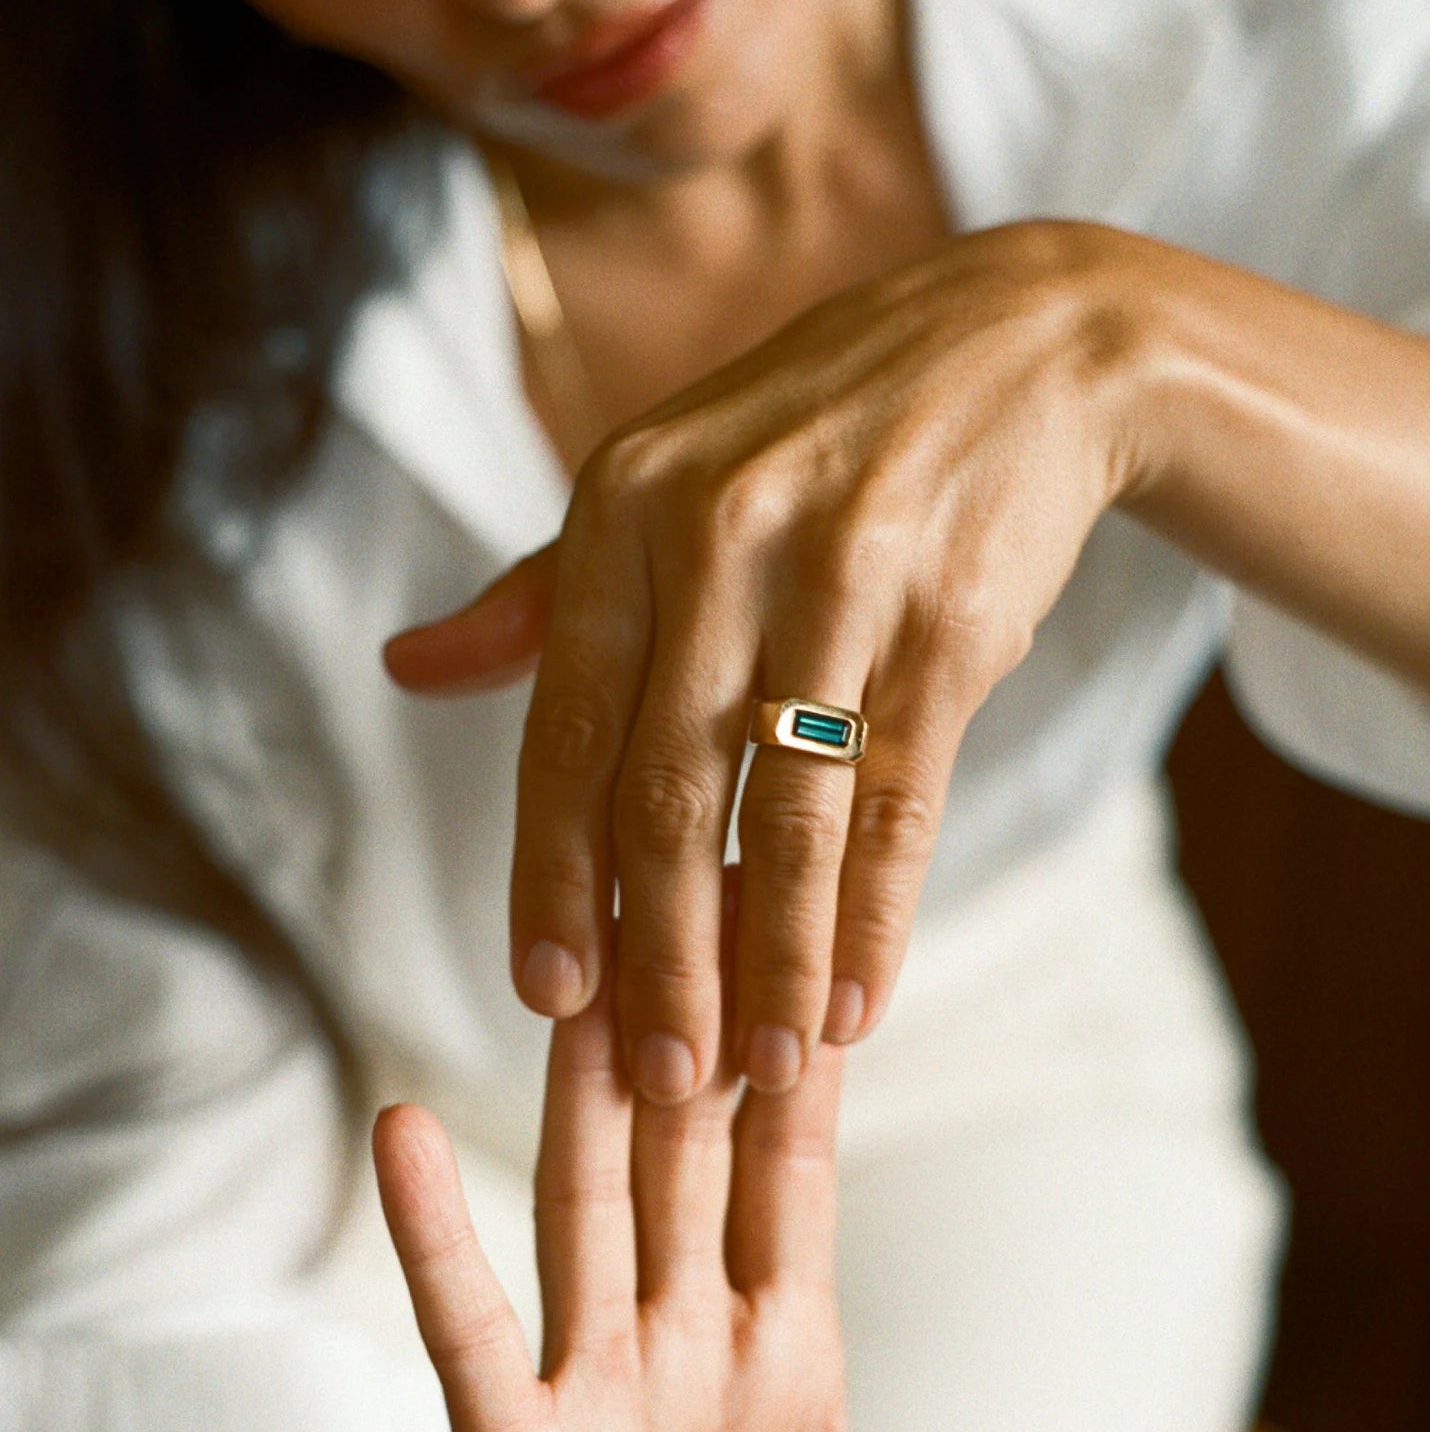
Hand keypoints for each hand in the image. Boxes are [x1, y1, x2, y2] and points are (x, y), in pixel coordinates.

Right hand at [372, 874, 985, 1431]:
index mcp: (774, 1356)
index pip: (790, 1174)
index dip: (797, 1063)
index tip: (801, 952)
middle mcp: (682, 1345)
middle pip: (686, 1152)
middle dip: (682, 1028)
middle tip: (673, 902)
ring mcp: (595, 1388)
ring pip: (585, 1203)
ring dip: (573, 1088)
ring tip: (563, 969)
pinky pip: (468, 1330)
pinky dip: (433, 1233)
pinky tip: (401, 1126)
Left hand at [386, 222, 1137, 1101]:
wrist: (1018, 350)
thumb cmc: (814, 431)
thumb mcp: (660, 477)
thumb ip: (539, 593)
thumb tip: (409, 670)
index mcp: (626, 510)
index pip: (566, 726)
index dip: (552, 871)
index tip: (549, 997)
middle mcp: (725, 541)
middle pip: (671, 789)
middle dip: (659, 950)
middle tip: (653, 1080)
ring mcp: (847, 579)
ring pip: (791, 812)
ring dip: (774, 958)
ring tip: (763, 1072)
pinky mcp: (954, 625)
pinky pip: (901, 796)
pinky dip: (877, 911)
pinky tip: (859, 999)